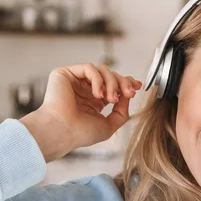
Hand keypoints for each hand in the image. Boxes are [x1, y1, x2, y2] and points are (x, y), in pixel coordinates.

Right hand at [21, 63, 141, 161]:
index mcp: (94, 100)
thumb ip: (121, 111)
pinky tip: (97, 94)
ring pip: (102, 70)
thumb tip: (128, 96)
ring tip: (110, 99)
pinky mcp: (65, 73)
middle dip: (123, 83)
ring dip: (112, 83)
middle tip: (129, 93)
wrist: (63, 132)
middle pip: (111, 75)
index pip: (113, 85)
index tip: (137, 87)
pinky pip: (89, 68)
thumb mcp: (109, 125)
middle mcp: (85, 89)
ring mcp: (75, 81)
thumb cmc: (81, 133)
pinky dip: (98, 80)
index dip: (127, 83)